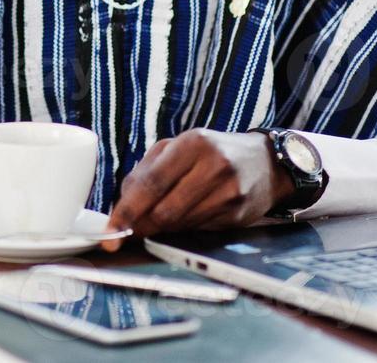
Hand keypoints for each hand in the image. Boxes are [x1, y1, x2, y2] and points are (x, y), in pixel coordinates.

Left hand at [100, 129, 291, 250]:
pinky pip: (198, 229)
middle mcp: (213, 167)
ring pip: (180, 224)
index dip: (127, 210)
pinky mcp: (237, 214)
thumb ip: (147, 170)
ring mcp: (229, 193)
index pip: (151, 184)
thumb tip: (122, 202)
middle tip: (127, 232)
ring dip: (160, 228)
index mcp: (193, 144)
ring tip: (155, 220)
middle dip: (140, 225)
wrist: (265, 162)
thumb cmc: (212, 152)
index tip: (110, 231)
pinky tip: (183, 217)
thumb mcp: (178, 147)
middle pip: (165, 210)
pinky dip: (182, 228)